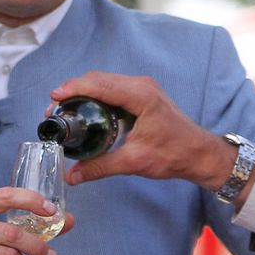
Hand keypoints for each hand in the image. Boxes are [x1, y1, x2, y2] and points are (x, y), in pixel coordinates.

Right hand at [53, 72, 236, 191]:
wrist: (199, 153)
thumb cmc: (174, 154)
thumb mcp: (134, 162)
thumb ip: (101, 167)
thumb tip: (73, 175)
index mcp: (141, 96)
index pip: (99, 84)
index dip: (74, 89)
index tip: (55, 98)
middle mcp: (141, 86)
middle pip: (98, 79)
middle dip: (73, 90)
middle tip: (55, 109)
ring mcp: (143, 88)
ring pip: (104, 81)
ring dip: (83, 91)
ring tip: (66, 109)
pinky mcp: (143, 94)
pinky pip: (113, 87)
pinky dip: (96, 94)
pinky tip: (85, 110)